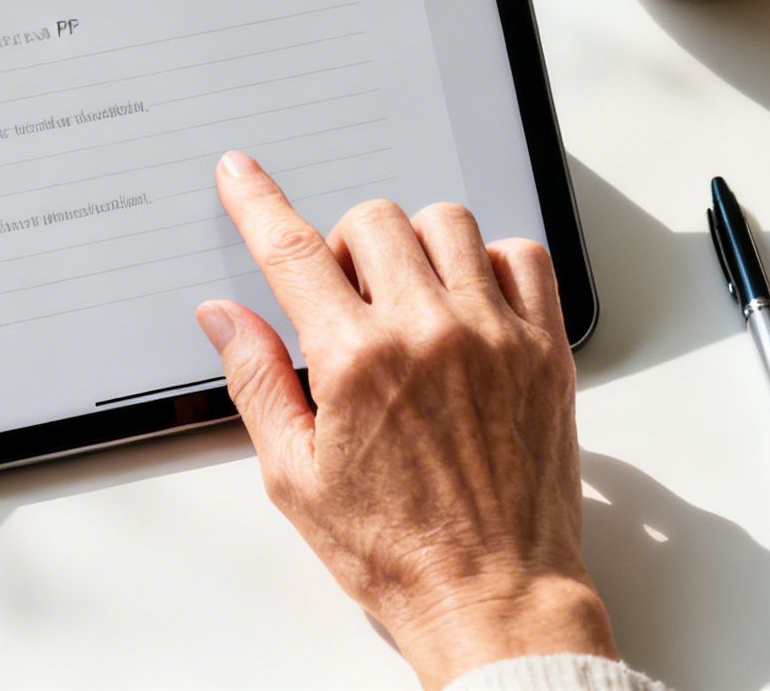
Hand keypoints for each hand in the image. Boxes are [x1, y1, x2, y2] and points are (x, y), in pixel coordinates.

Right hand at [197, 151, 616, 689]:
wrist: (492, 595)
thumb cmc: (395, 551)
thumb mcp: (294, 476)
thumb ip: (257, 380)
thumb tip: (225, 317)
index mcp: (357, 360)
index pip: (293, 250)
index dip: (258, 202)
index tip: (242, 174)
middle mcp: (428, 332)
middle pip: (374, 220)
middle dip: (346, 245)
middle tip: (346, 297)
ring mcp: (494, 334)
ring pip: (448, 223)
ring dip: (416, 245)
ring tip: (409, 298)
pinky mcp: (543, 349)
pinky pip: (522, 256)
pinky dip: (491, 262)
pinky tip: (469, 304)